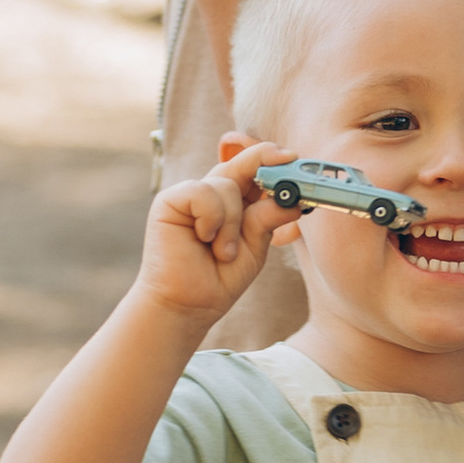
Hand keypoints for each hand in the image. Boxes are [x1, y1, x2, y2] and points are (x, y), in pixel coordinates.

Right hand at [131, 139, 293, 328]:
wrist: (189, 305)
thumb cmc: (220, 278)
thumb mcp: (254, 247)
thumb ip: (268, 218)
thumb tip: (292, 197)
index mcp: (235, 203)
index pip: (254, 172)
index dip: (271, 160)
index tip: (293, 157)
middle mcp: (213, 194)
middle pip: (240, 163)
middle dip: (263, 159)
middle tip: (288, 158)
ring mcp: (191, 196)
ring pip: (226, 184)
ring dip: (233, 222)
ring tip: (223, 252)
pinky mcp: (170, 201)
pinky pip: (202, 193)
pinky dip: (211, 218)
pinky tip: (204, 238)